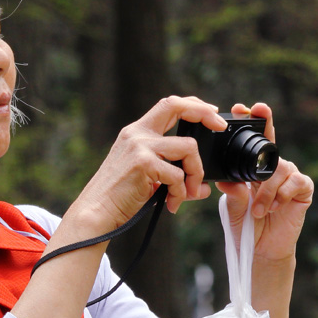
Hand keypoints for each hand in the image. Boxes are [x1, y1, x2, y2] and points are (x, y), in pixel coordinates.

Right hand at [67, 96, 226, 236]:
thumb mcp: (149, 180)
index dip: (193, 105)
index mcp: (136, 133)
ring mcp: (139, 146)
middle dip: (205, 113)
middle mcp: (137, 134)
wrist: (96, 213)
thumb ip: (174, 177)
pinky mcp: (143, 163)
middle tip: (220, 127)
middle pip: (177, 106)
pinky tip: (171, 205)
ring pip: (188, 147)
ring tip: (187, 195)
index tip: (213, 113)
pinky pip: (178, 175)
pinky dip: (181, 192)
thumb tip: (204, 188)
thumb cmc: (120, 199)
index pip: (168, 105)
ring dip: (195, 174)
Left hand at [216, 103, 313, 261]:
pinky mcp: (303, 191)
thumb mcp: (232, 209)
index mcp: (254, 168)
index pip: (254, 142)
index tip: (240, 107)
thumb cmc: (246, 227)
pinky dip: (283, 193)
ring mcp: (289, 178)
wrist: (262, 251)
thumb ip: (232, 193)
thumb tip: (227, 180)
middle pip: (271, 145)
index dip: (252, 123)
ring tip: (257, 210)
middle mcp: (273, 169)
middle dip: (266, 125)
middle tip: (260, 110)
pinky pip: (296, 182)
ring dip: (266, 190)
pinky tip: (274, 207)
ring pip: (280, 168)